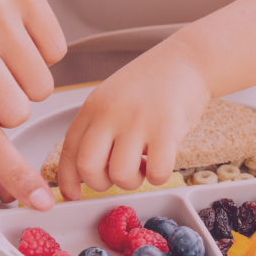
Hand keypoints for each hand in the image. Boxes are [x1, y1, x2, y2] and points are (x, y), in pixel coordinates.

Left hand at [57, 40, 211, 200]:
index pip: (68, 152)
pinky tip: (163, 161)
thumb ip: (97, 128)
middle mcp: (110, 114)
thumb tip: (86, 169)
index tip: (73, 195)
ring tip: (144, 164)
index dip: (68, 180)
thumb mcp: (111, 98)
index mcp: (93, 108)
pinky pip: (156, 172)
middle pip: (88, 168)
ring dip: (134, 180)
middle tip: (118, 176)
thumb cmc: (152, 83)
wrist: (187, 60)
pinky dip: (159, 177)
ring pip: (121, 175)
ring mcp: (138, 121)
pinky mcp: (166, 129)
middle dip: (101, 184)